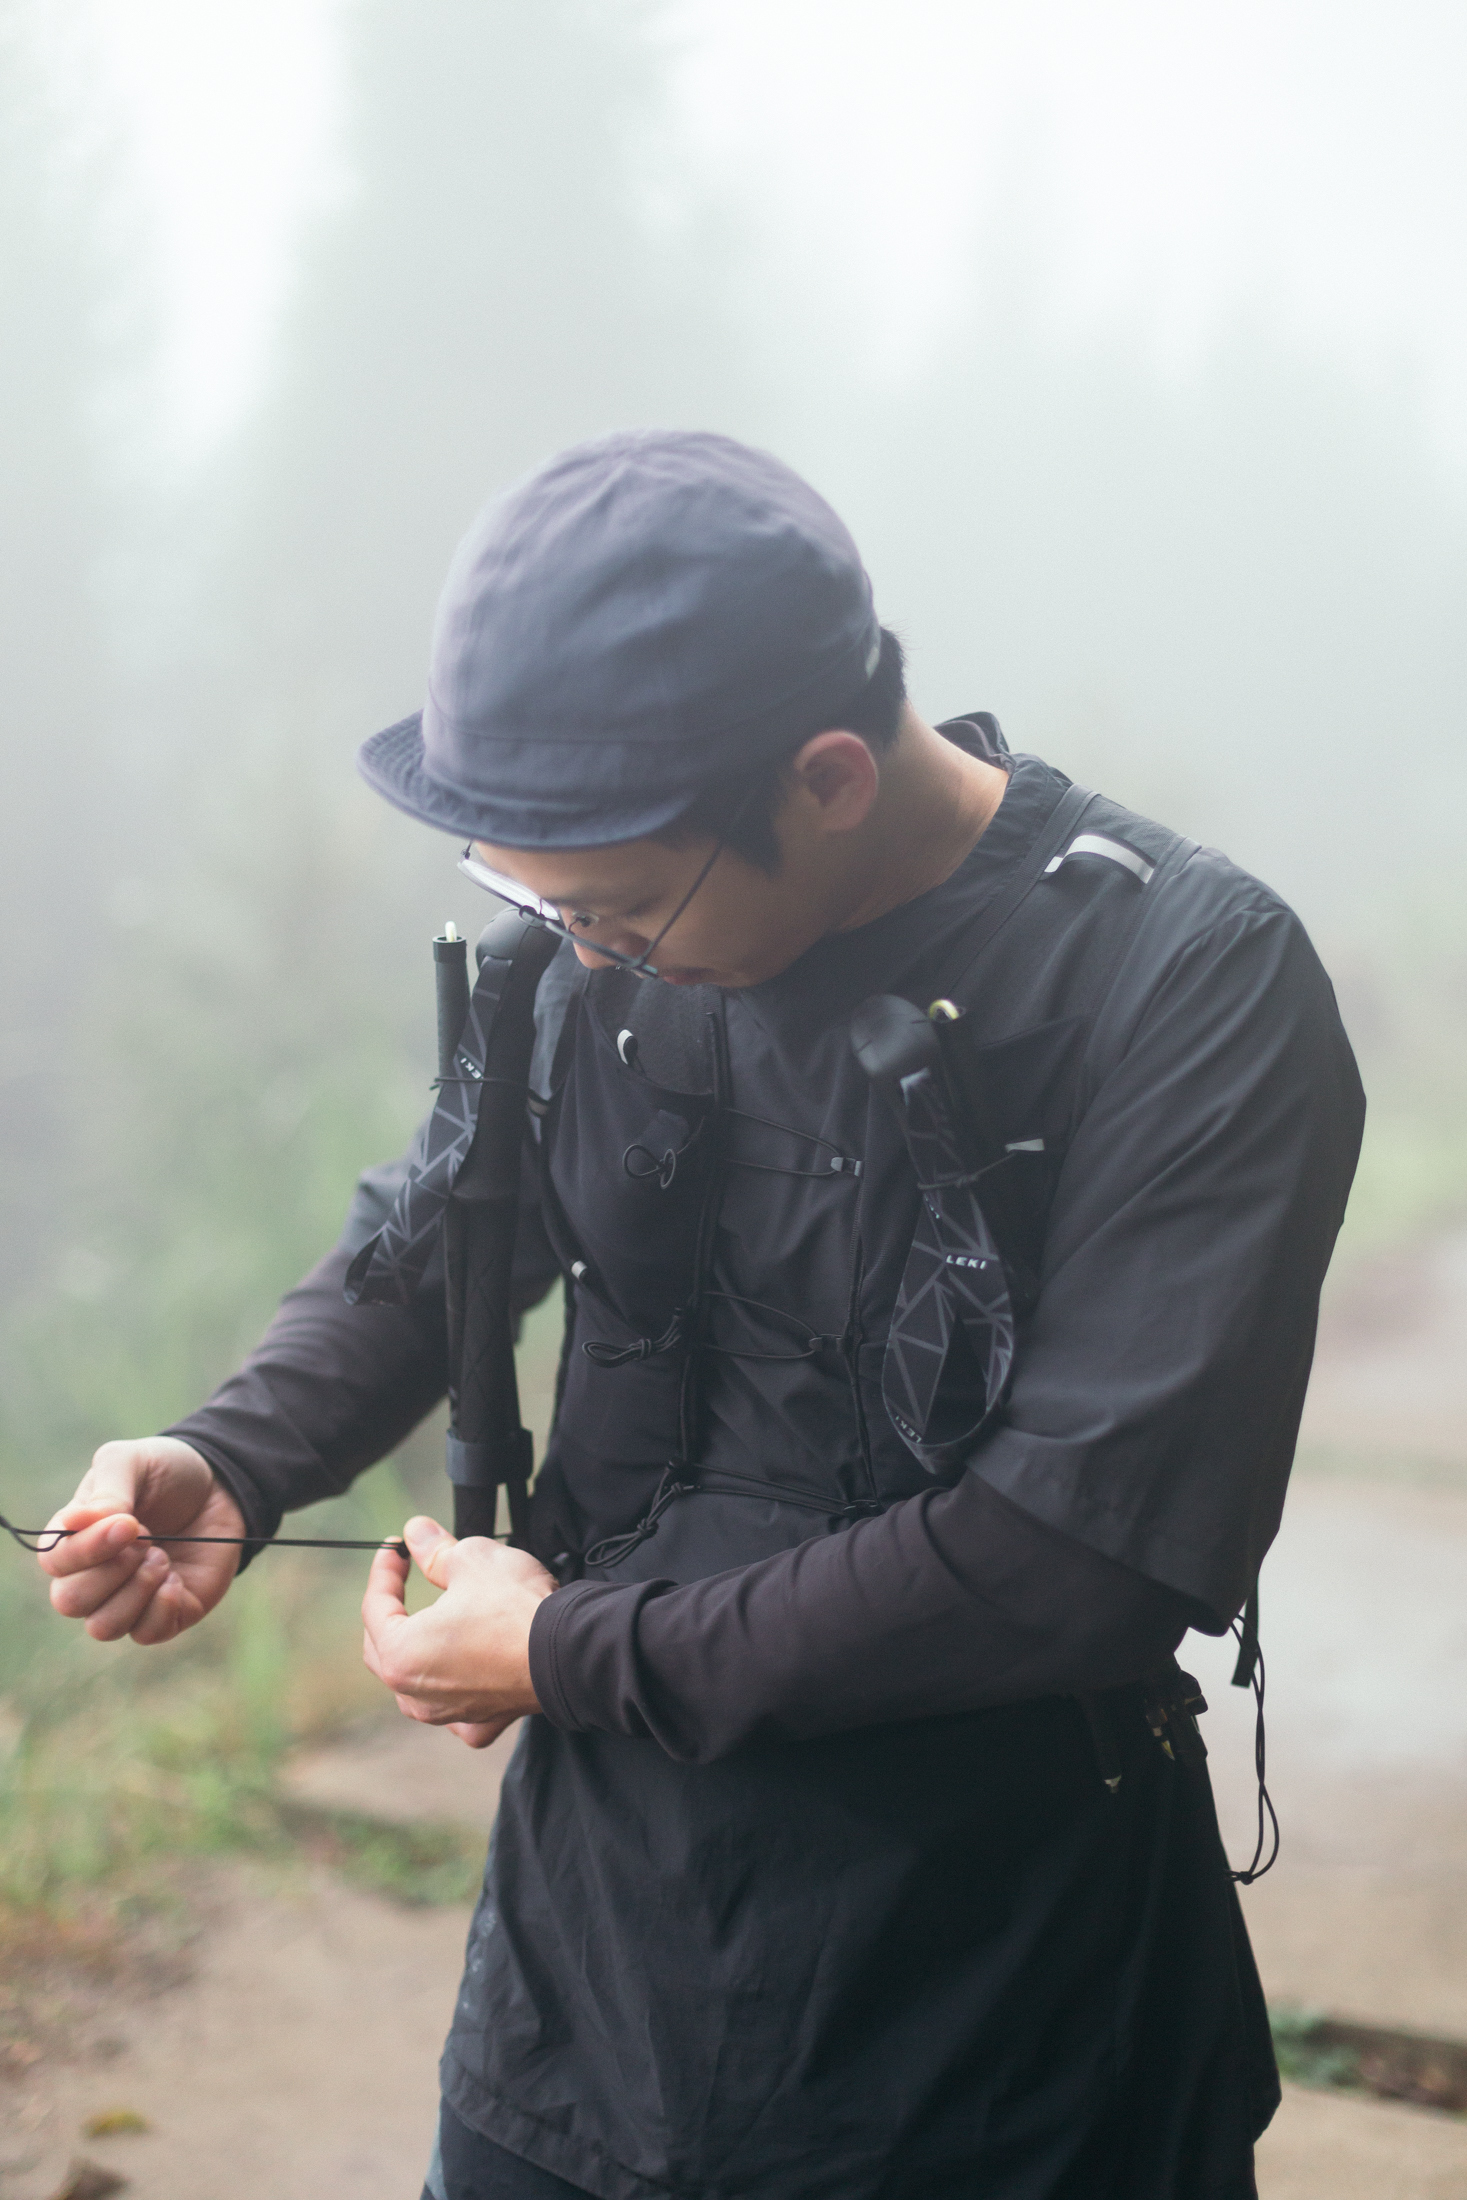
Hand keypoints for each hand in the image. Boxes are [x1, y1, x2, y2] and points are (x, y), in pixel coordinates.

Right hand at [37, 1436, 243, 1643]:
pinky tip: (177, 1578)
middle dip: (111, 1571)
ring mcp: (127, 1599)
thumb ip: (106, 1490)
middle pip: (69, 1602)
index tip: (129, 1523)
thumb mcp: (132, 1461)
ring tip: (162, 1558)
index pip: (54, 1563)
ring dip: (135, 1591)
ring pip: (103, 1626)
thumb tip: (73, 1523)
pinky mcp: (164, 1614)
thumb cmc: (165, 1472)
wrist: (219, 1486)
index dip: (88, 1549)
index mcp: (75, 1538)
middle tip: (147, 1539)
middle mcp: (93, 1575)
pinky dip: (162, 1608)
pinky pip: (147, 1634)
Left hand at [361, 1516, 555, 1748]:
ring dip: (416, 1653)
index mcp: (401, 1654)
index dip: (385, 1568)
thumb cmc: (517, 1608)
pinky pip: (454, 1710)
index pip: (375, 1606)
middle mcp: (416, 1694)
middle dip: (392, 1609)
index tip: (396, 1548)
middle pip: (384, 1647)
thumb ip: (434, 1549)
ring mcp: (448, 1714)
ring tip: (428, 1623)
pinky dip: (451, 1691)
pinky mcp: (481, 1722)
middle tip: (407, 1577)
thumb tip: (417, 1533)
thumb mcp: (470, 1559)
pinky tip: (457, 1675)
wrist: (570, 1651)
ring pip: (413, 1684)